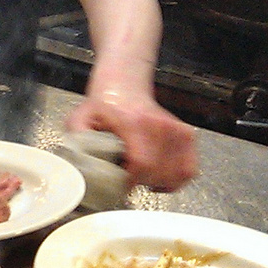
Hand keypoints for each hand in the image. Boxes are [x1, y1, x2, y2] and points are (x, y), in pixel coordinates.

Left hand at [65, 88, 197, 191]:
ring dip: (158, 181)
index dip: (131, 179)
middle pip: (158, 172)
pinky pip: (188, 170)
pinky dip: (175, 178)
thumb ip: (78, 141)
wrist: (123, 85)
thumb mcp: (80, 119)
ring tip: (142, 173)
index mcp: (134, 122)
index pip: (143, 162)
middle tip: (128, 175)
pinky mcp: (187, 135)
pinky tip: (158, 174)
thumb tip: (81, 164)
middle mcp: (160, 125)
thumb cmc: (103, 105)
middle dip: (141, 181)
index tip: (120, 182)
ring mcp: (177, 130)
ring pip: (176, 174)